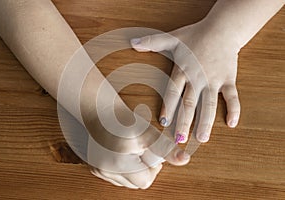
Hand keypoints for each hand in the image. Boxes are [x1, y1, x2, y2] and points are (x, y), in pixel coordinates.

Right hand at [74, 101, 190, 188]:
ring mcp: (98, 170)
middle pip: (134, 183)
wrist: (99, 109)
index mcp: (117, 165)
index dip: (152, 167)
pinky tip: (119, 152)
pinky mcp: (93, 167)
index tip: (149, 151)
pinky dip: (120, 166)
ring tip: (129, 149)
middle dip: (141, 168)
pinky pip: (114, 175)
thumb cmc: (122, 118)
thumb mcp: (147, 133)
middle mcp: (104, 171)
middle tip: (139, 148)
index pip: (145, 181)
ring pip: (124, 180)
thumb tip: (184, 160)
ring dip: (131, 169)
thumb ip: (166, 149)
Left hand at [131, 21, 240, 143]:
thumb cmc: (196, 34)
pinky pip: (232, 96)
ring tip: (202, 138)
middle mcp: (198, 78)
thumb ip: (153, 42)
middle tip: (180, 139)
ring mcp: (214, 80)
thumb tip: (132, 43)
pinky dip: (234, 109)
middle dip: (185, 122)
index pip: (173, 91)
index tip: (164, 122)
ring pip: (210, 104)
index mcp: (183, 70)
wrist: (223, 28)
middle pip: (190, 103)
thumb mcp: (173, 37)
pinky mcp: (228, 79)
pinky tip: (232, 124)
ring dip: (206, 122)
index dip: (168, 106)